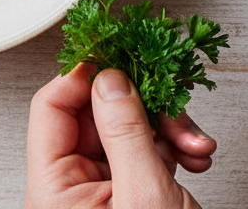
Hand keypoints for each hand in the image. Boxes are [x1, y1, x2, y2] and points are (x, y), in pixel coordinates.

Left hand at [26, 64, 216, 208]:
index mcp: (54, 193)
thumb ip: (126, 132)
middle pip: (96, 114)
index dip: (85, 74)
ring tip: (194, 144)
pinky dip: (176, 146)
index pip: (51, 109)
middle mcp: (73, 190)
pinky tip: (196, 156)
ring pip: (129, 128)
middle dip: (144, 103)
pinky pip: (149, 150)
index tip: (120, 53)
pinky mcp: (134, 193)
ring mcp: (105, 192)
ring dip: (169, 126)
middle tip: (171, 101)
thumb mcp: (143, 194)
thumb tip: (110, 79)